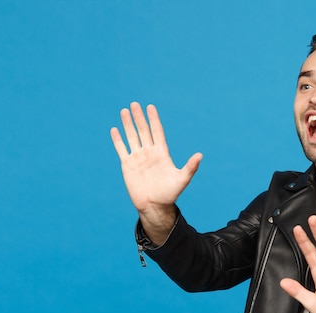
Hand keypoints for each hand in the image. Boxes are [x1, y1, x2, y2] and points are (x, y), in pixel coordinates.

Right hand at [110, 102, 202, 243]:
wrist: (154, 206)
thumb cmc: (170, 194)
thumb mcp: (182, 179)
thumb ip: (190, 167)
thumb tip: (200, 155)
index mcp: (162, 153)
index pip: (157, 132)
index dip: (154, 119)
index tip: (150, 107)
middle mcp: (149, 153)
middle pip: (143, 131)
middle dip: (139, 117)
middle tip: (134, 104)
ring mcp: (138, 158)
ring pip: (132, 137)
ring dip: (128, 124)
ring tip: (124, 111)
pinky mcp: (128, 166)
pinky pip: (122, 149)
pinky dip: (118, 140)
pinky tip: (115, 129)